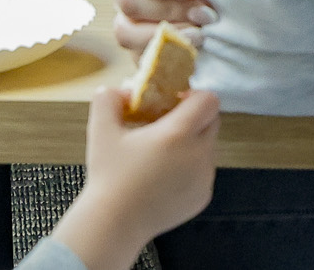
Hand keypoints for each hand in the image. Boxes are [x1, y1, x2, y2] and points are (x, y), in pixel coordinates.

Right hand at [52, 87, 219, 269]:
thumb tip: (125, 90)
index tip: (173, 102)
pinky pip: (203, 172)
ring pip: (208, 148)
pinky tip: (163, 177)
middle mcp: (199, 155)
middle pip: (212, 122)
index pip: (209, 100)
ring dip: (192, 143)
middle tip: (166, 125)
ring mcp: (204, 178)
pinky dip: (190, 168)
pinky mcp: (203, 198)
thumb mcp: (101, 129)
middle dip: (194, 118)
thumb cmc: (109, 175)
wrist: (115, 223)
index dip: (194, 96)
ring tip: (161, 154)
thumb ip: (110, 98)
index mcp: (178, 134)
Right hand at [107, 0, 215, 51]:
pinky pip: (137, 58)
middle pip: (128, 1)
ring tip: (201, 37)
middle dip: (169, 11)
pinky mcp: (138, 36)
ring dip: (164, 39)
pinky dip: (162, 61)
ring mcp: (126, 8)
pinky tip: (191, 58)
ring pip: (126, 32)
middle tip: (207, 14)